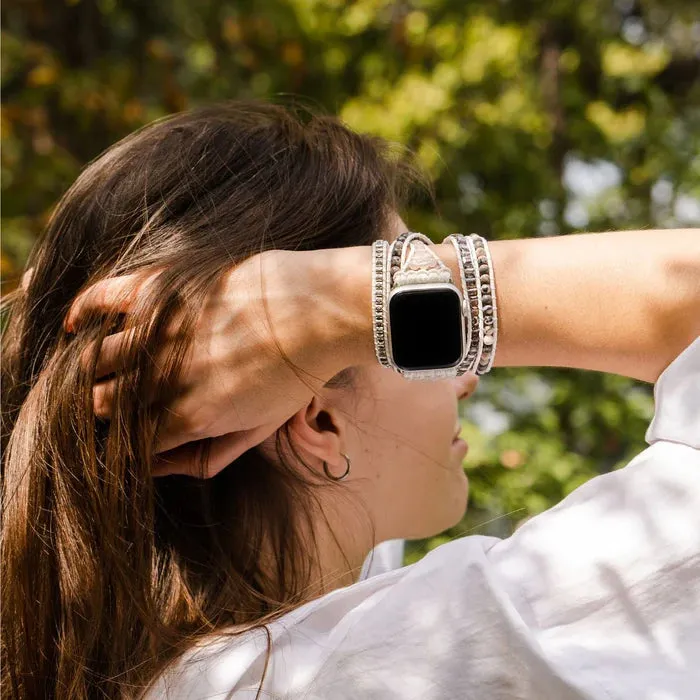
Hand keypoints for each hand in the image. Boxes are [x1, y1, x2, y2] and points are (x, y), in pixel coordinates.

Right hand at [66, 248, 369, 476]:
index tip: (114, 435)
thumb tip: (160, 468)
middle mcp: (169, 380)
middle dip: (95, 410)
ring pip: (97, 359)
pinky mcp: (168, 292)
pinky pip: (108, 299)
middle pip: (103, 404)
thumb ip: (210, 457)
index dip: (116, 442)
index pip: (129, 442)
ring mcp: (165, 333)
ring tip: (88, 369)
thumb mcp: (261, 429)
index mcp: (194, 418)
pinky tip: (78, 323)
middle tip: (98, 403)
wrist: (325, 312)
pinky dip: (85, 310)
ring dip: (85, 369)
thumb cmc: (299, 374)